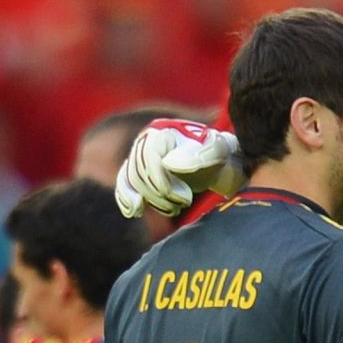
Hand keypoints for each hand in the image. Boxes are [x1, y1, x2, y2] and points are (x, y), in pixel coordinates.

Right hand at [114, 120, 243, 218]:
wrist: (217, 164)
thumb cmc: (219, 155)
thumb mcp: (217, 152)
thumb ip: (198, 155)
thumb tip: (168, 163)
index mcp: (162, 130)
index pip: (149, 156)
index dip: (163, 181)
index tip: (187, 197)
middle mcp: (146, 140)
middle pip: (139, 172)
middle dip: (161, 194)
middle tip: (186, 202)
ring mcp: (139, 156)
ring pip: (132, 182)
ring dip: (153, 201)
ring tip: (176, 207)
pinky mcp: (138, 173)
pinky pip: (123, 185)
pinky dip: (126, 200)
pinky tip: (135, 212)